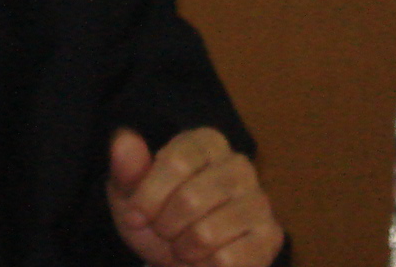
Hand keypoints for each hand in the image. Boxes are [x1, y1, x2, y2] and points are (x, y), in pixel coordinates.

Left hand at [107, 126, 284, 266]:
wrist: (180, 256)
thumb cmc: (156, 215)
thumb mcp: (130, 192)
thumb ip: (126, 167)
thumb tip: (124, 140)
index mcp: (205, 142)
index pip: (175, 163)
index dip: (147, 197)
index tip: (135, 214)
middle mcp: (239, 164)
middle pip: (190, 200)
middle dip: (164, 226)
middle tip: (163, 231)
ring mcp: (259, 201)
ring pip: (207, 234)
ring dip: (183, 249)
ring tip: (183, 244)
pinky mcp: (270, 237)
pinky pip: (227, 261)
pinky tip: (203, 259)